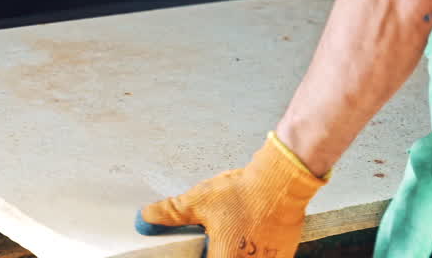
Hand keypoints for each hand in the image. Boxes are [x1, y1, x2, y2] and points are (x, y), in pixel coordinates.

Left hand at [136, 133, 326, 257]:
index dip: (199, 253)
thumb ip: (171, 213)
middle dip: (219, 249)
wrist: (281, 181)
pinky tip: (252, 233)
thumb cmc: (245, 193)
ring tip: (236, 232)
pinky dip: (255, 250)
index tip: (201, 246)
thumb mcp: (199, 201)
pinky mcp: (284, 255)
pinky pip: (264, 257)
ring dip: (238, 250)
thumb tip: (147, 216)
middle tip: (218, 237)